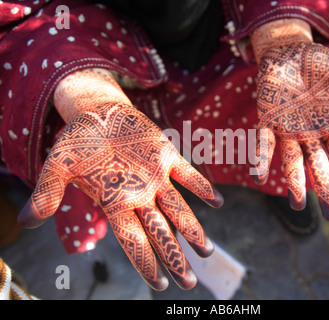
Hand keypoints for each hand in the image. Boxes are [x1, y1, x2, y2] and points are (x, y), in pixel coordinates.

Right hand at [18, 102, 222, 289]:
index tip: (160, 285)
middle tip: (189, 282)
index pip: (132, 240)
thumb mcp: (58, 166)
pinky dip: (202, 186)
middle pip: (160, 232)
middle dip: (174, 256)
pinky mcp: (166, 156)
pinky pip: (188, 174)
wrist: (99, 113)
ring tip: (208, 252)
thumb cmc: (78, 142)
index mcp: (115, 202)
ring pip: (178, 209)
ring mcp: (155, 177)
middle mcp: (139, 195)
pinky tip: (217, 202)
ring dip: (193, 229)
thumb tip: (25, 223)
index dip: (146, 262)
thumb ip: (47, 193)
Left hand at [253, 40, 328, 220]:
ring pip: (292, 161)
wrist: (289, 50)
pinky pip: (264, 143)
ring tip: (299, 204)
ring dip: (295, 182)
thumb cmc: (318, 63)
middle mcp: (309, 133)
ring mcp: (288, 129)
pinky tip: (259, 177)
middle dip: (325, 190)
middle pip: (319, 166)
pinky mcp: (268, 120)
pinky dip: (261, 158)